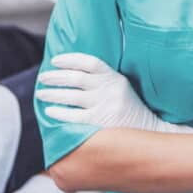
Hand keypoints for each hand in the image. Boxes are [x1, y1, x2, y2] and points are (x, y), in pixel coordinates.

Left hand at [36, 52, 192, 133]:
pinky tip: (50, 111)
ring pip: (72, 95)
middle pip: (76, 78)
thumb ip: (103, 80)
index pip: (89, 62)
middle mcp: (110, 89)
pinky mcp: (101, 122)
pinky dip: (59, 112)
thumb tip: (73, 73)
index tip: (55, 61)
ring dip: (53, 93)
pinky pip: (74, 116)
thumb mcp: (122, 88)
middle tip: (42, 78)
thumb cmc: (130, 110)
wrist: (151, 133)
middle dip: (56, 77)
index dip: (70, 59)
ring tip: (41, 93)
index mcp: (115, 77)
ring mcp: (105, 105)